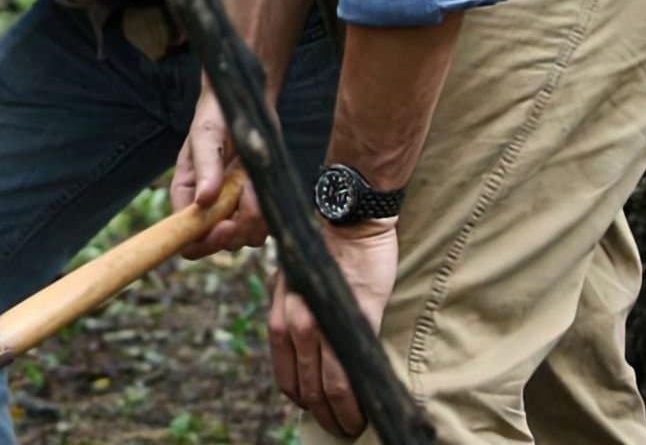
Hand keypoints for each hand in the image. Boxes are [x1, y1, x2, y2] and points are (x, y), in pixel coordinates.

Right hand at [170, 79, 267, 256]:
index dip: (202, 241)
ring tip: (252, 184)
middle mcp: (208, 207)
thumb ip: (207, 168)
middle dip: (236, 228)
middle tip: (245, 197)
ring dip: (255, 217)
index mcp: (187, 194)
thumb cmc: (216, 117)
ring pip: (246, 237)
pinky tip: (261, 186)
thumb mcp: (206, 137)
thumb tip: (203, 201)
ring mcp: (234, 207)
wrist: (245, 105)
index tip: (221, 227)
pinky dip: (268, 211)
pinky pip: (265, 224)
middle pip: (220, 242)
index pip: (186, 235)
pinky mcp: (256, 204)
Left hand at [268, 219, 398, 437]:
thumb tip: (305, 350)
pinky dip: (356, 397)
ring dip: (340, 414)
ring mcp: (322, 321)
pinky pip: (350, 371)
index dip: (300, 397)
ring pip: (326, 385)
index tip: (316, 410)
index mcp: (279, 309)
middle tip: (340, 428)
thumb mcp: (298, 281)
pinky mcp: (354, 319)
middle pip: (304, 384)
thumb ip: (296, 313)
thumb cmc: (329, 249)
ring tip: (352, 426)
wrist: (350, 220)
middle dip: (322, 413)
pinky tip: (365, 409)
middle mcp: (293, 318)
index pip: (284, 368)